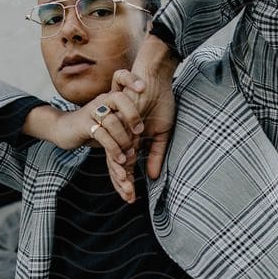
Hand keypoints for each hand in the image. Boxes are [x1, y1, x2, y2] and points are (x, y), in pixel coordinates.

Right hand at [49, 83, 145, 199]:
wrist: (64, 129)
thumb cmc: (91, 125)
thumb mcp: (111, 119)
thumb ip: (126, 120)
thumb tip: (148, 128)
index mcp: (110, 97)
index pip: (119, 78)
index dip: (130, 79)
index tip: (143, 88)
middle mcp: (102, 101)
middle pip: (119, 98)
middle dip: (132, 114)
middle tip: (140, 131)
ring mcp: (92, 112)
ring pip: (112, 120)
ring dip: (123, 139)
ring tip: (130, 153)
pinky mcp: (84, 125)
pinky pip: (101, 135)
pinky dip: (113, 148)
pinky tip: (120, 158)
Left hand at [111, 61, 176, 187]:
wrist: (154, 78)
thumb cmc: (160, 101)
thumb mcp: (162, 132)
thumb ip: (156, 154)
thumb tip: (153, 176)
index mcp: (132, 139)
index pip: (128, 165)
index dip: (129, 181)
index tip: (133, 198)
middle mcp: (123, 137)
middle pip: (118, 165)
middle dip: (123, 184)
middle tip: (129, 200)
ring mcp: (119, 130)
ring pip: (115, 157)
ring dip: (122, 176)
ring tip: (127, 190)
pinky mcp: (119, 122)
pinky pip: (117, 143)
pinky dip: (122, 159)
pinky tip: (126, 171)